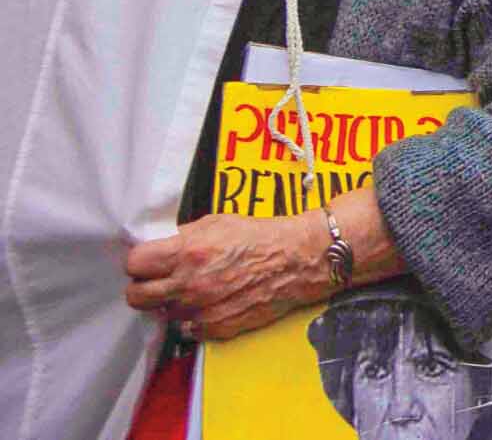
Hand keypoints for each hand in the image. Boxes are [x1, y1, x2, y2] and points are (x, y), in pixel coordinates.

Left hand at [125, 213, 330, 340]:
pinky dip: (193, 319)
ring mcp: (200, 310)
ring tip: (192, 290)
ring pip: (162, 313)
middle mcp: (188, 284)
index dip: (139, 262)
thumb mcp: (218, 222)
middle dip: (143, 287)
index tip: (148, 262)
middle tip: (158, 281)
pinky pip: (187, 329)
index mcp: (186, 253)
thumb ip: (184, 237)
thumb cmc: (261, 236)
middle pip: (136, 296)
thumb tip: (162, 249)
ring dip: (172, 303)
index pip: (134, 264)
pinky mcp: (215, 328)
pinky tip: (209, 303)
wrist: (297, 259)